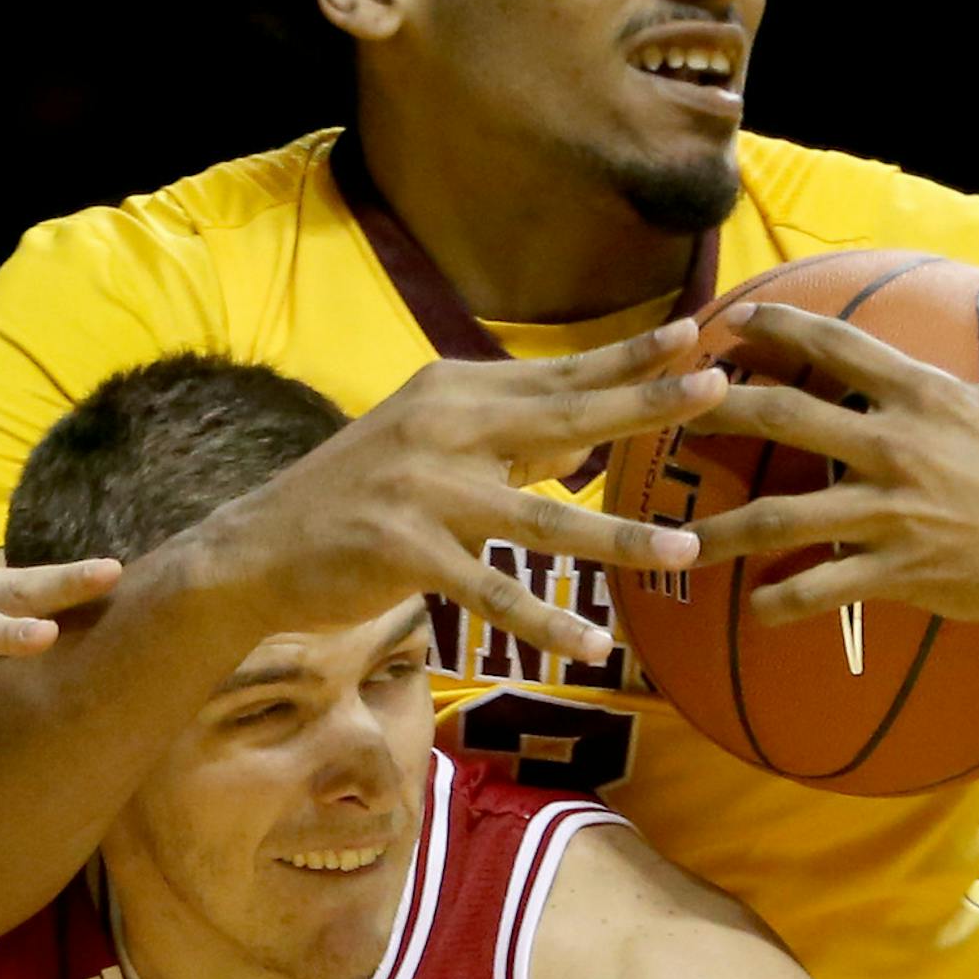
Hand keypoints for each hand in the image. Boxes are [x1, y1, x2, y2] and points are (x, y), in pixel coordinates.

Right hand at [208, 323, 722, 665]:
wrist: (259, 548)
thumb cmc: (355, 500)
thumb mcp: (428, 444)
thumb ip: (501, 435)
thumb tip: (583, 432)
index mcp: (452, 390)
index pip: (557, 374)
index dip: (627, 356)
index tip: (696, 334)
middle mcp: (442, 427)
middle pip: (565, 419)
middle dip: (647, 404)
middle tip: (719, 389)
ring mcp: (424, 489)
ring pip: (542, 518)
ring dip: (620, 535)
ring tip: (685, 547)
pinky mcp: (406, 552)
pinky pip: (493, 593)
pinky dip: (546, 622)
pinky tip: (593, 644)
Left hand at [691, 260, 978, 647]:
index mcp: (928, 394)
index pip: (835, 347)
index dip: (776, 329)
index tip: (732, 323)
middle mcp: (897, 448)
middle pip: (783, 419)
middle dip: (718, 410)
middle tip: (671, 412)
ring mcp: (894, 513)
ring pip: (781, 516)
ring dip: (722, 529)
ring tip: (679, 540)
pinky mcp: (901, 573)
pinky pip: (821, 588)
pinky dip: (781, 601)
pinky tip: (753, 610)